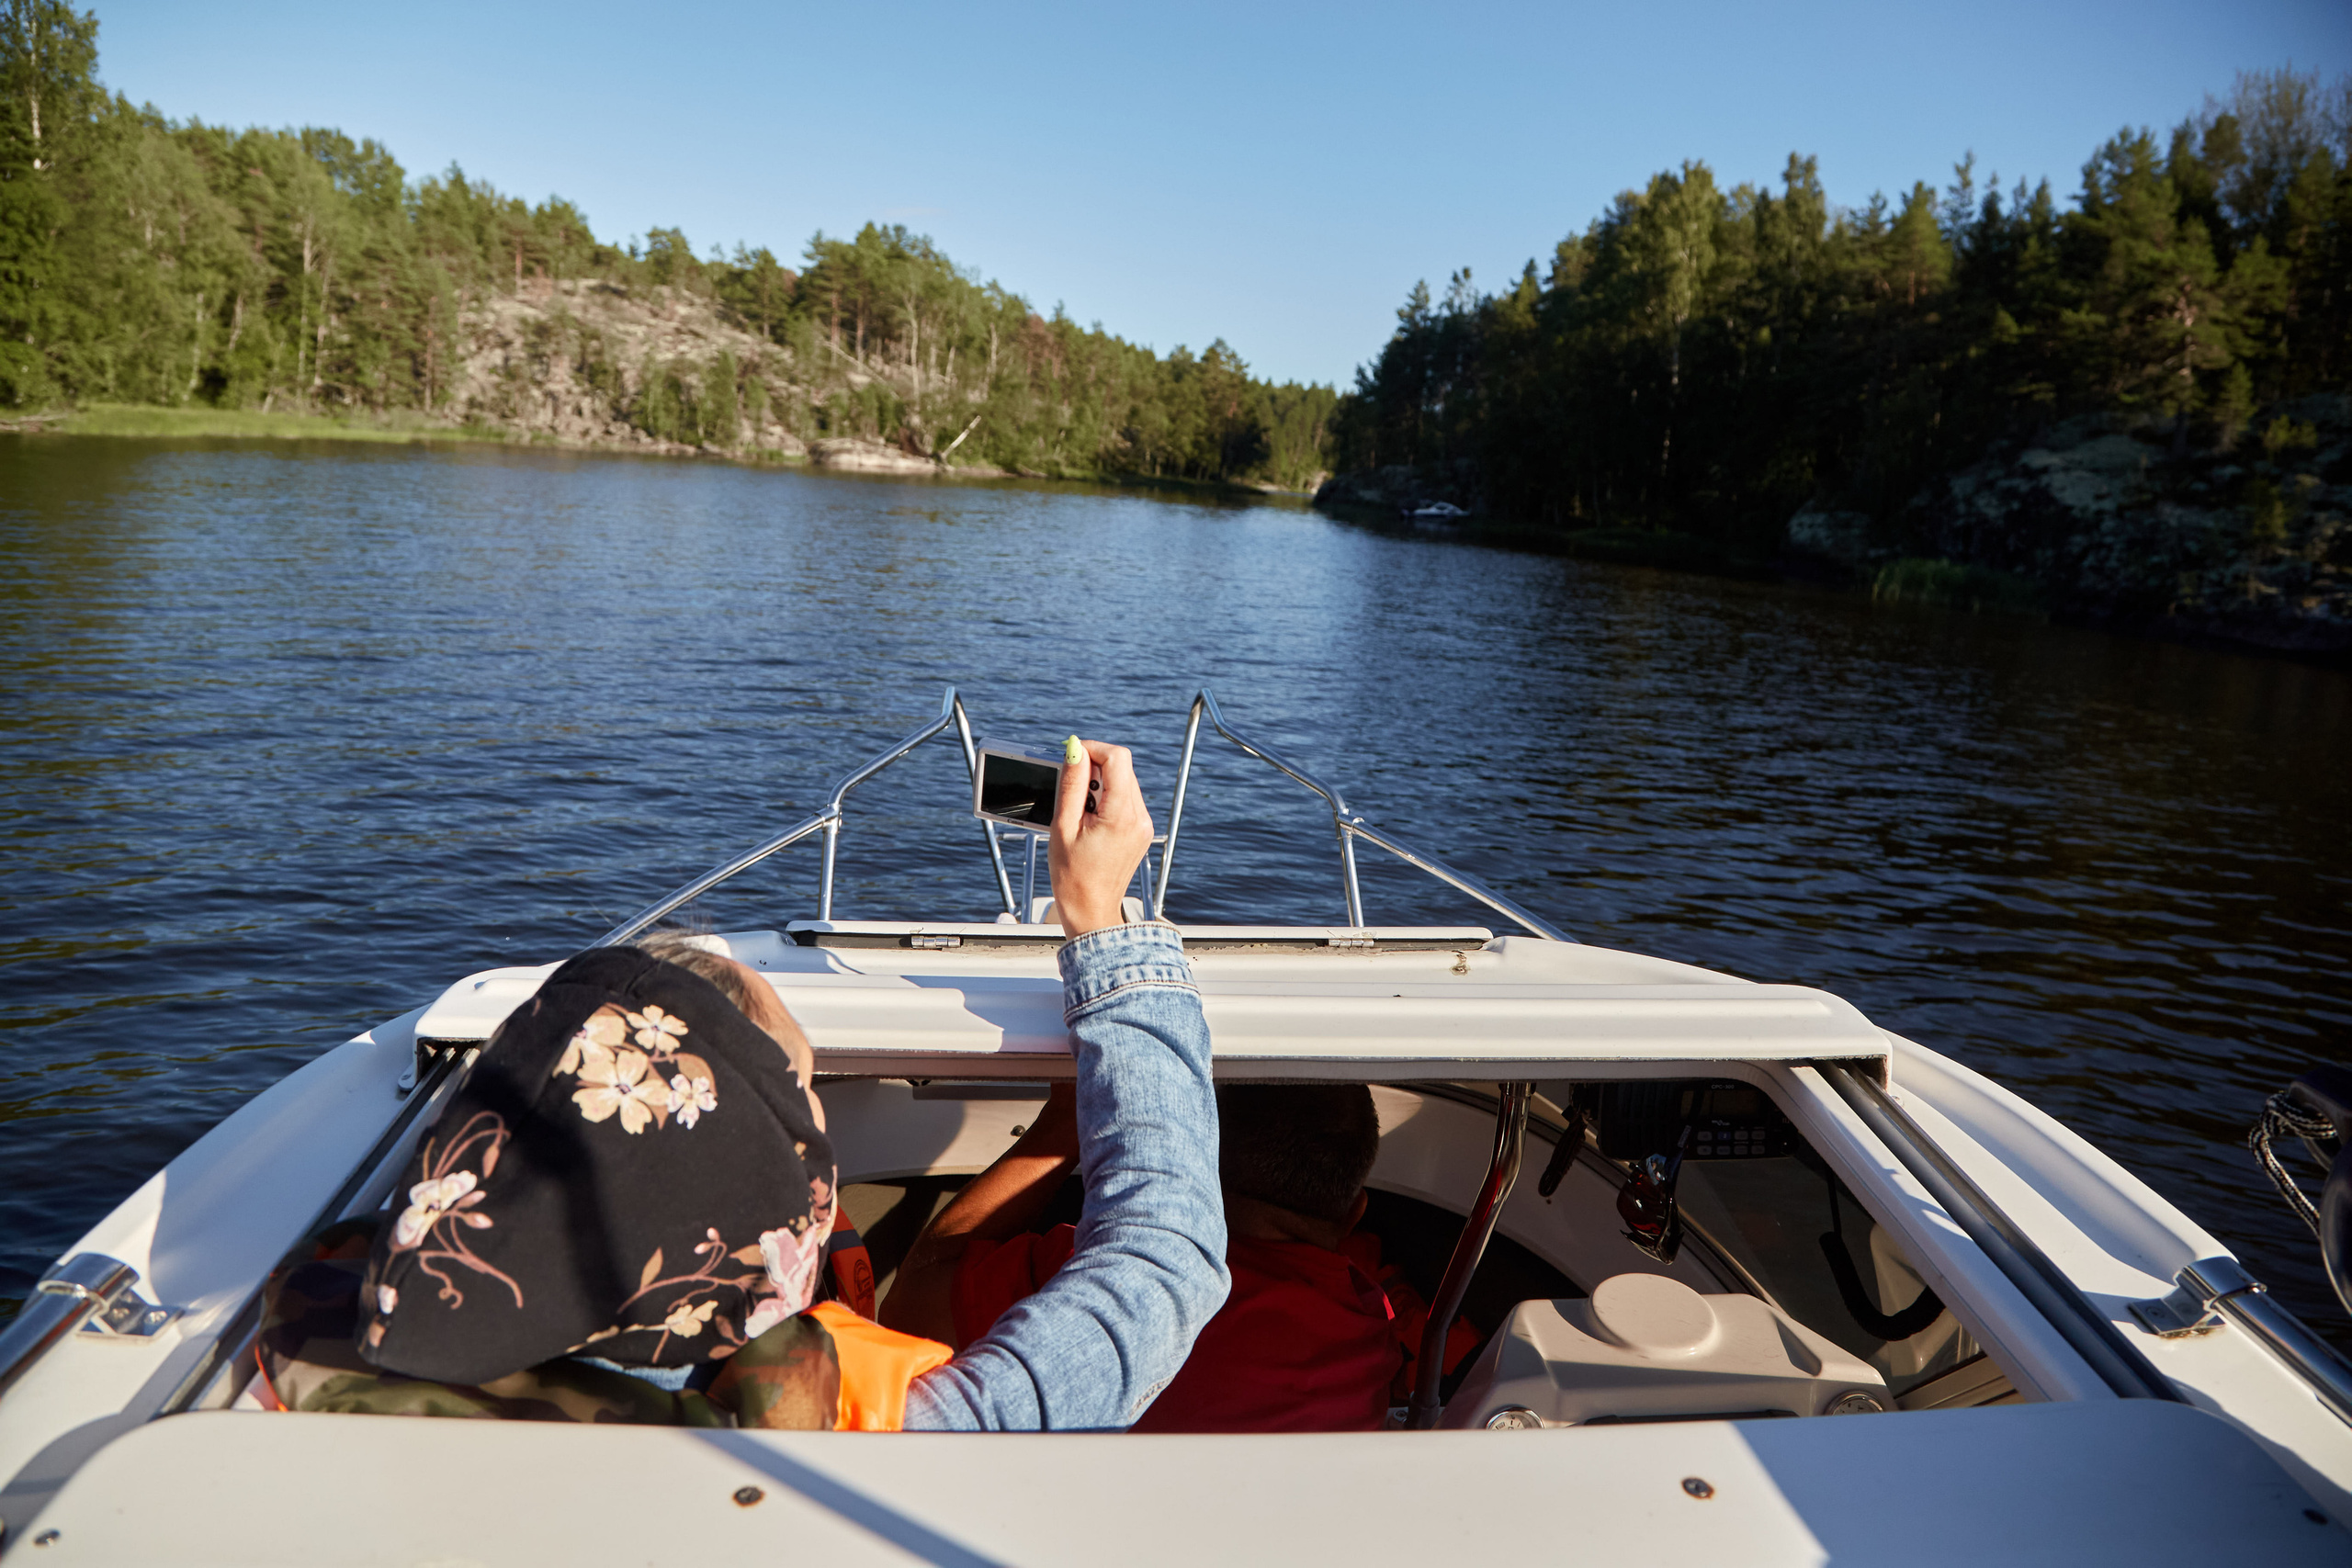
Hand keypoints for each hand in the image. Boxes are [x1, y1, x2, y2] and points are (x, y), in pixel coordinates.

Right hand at [1050, 736, 1152, 937]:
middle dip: (1093, 767)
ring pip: (1123, 781)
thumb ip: (1071, 785)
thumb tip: (1075, 750)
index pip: (1117, 757)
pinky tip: (1089, 818)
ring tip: (1078, 810)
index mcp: (1121, 815)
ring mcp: (1143, 824)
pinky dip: (1106, 798)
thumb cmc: (1073, 877)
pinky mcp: (1140, 830)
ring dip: (1099, 784)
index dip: (1093, 749)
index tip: (1071, 756)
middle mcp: (1139, 817)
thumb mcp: (1063, 826)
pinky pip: (1125, 799)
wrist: (1091, 910)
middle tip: (1068, 786)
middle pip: (1122, 767)